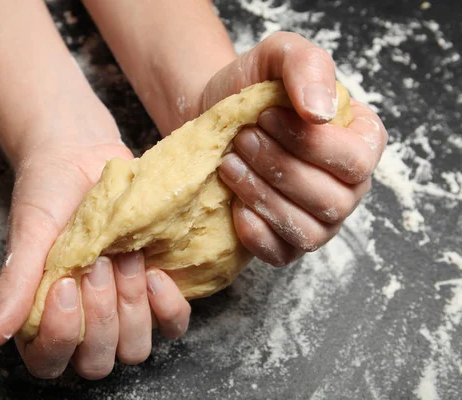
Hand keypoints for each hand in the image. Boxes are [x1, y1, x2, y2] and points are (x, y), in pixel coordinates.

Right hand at [0, 107, 190, 379]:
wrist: (83, 160)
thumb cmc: (49, 197)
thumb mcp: (29, 236)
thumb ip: (14, 286)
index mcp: (44, 318)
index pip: (49, 361)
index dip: (60, 335)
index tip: (65, 284)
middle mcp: (85, 324)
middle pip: (97, 361)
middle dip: (101, 315)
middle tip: (98, 264)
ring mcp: (124, 311)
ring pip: (135, 349)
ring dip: (131, 306)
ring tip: (125, 258)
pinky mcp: (157, 291)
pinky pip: (173, 324)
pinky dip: (167, 306)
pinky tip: (155, 273)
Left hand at [197, 32, 387, 265]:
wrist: (208, 116)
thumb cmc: (249, 87)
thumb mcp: (279, 56)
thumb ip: (308, 68)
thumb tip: (321, 114)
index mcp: (360, 141)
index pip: (356, 160)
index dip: (308, 144)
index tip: (264, 116)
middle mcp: (348, 186)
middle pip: (332, 199)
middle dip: (278, 168)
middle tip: (242, 140)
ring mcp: (320, 219)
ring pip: (308, 231)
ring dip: (264, 197)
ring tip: (230, 165)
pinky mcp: (286, 242)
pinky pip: (283, 254)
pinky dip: (257, 234)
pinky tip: (235, 205)